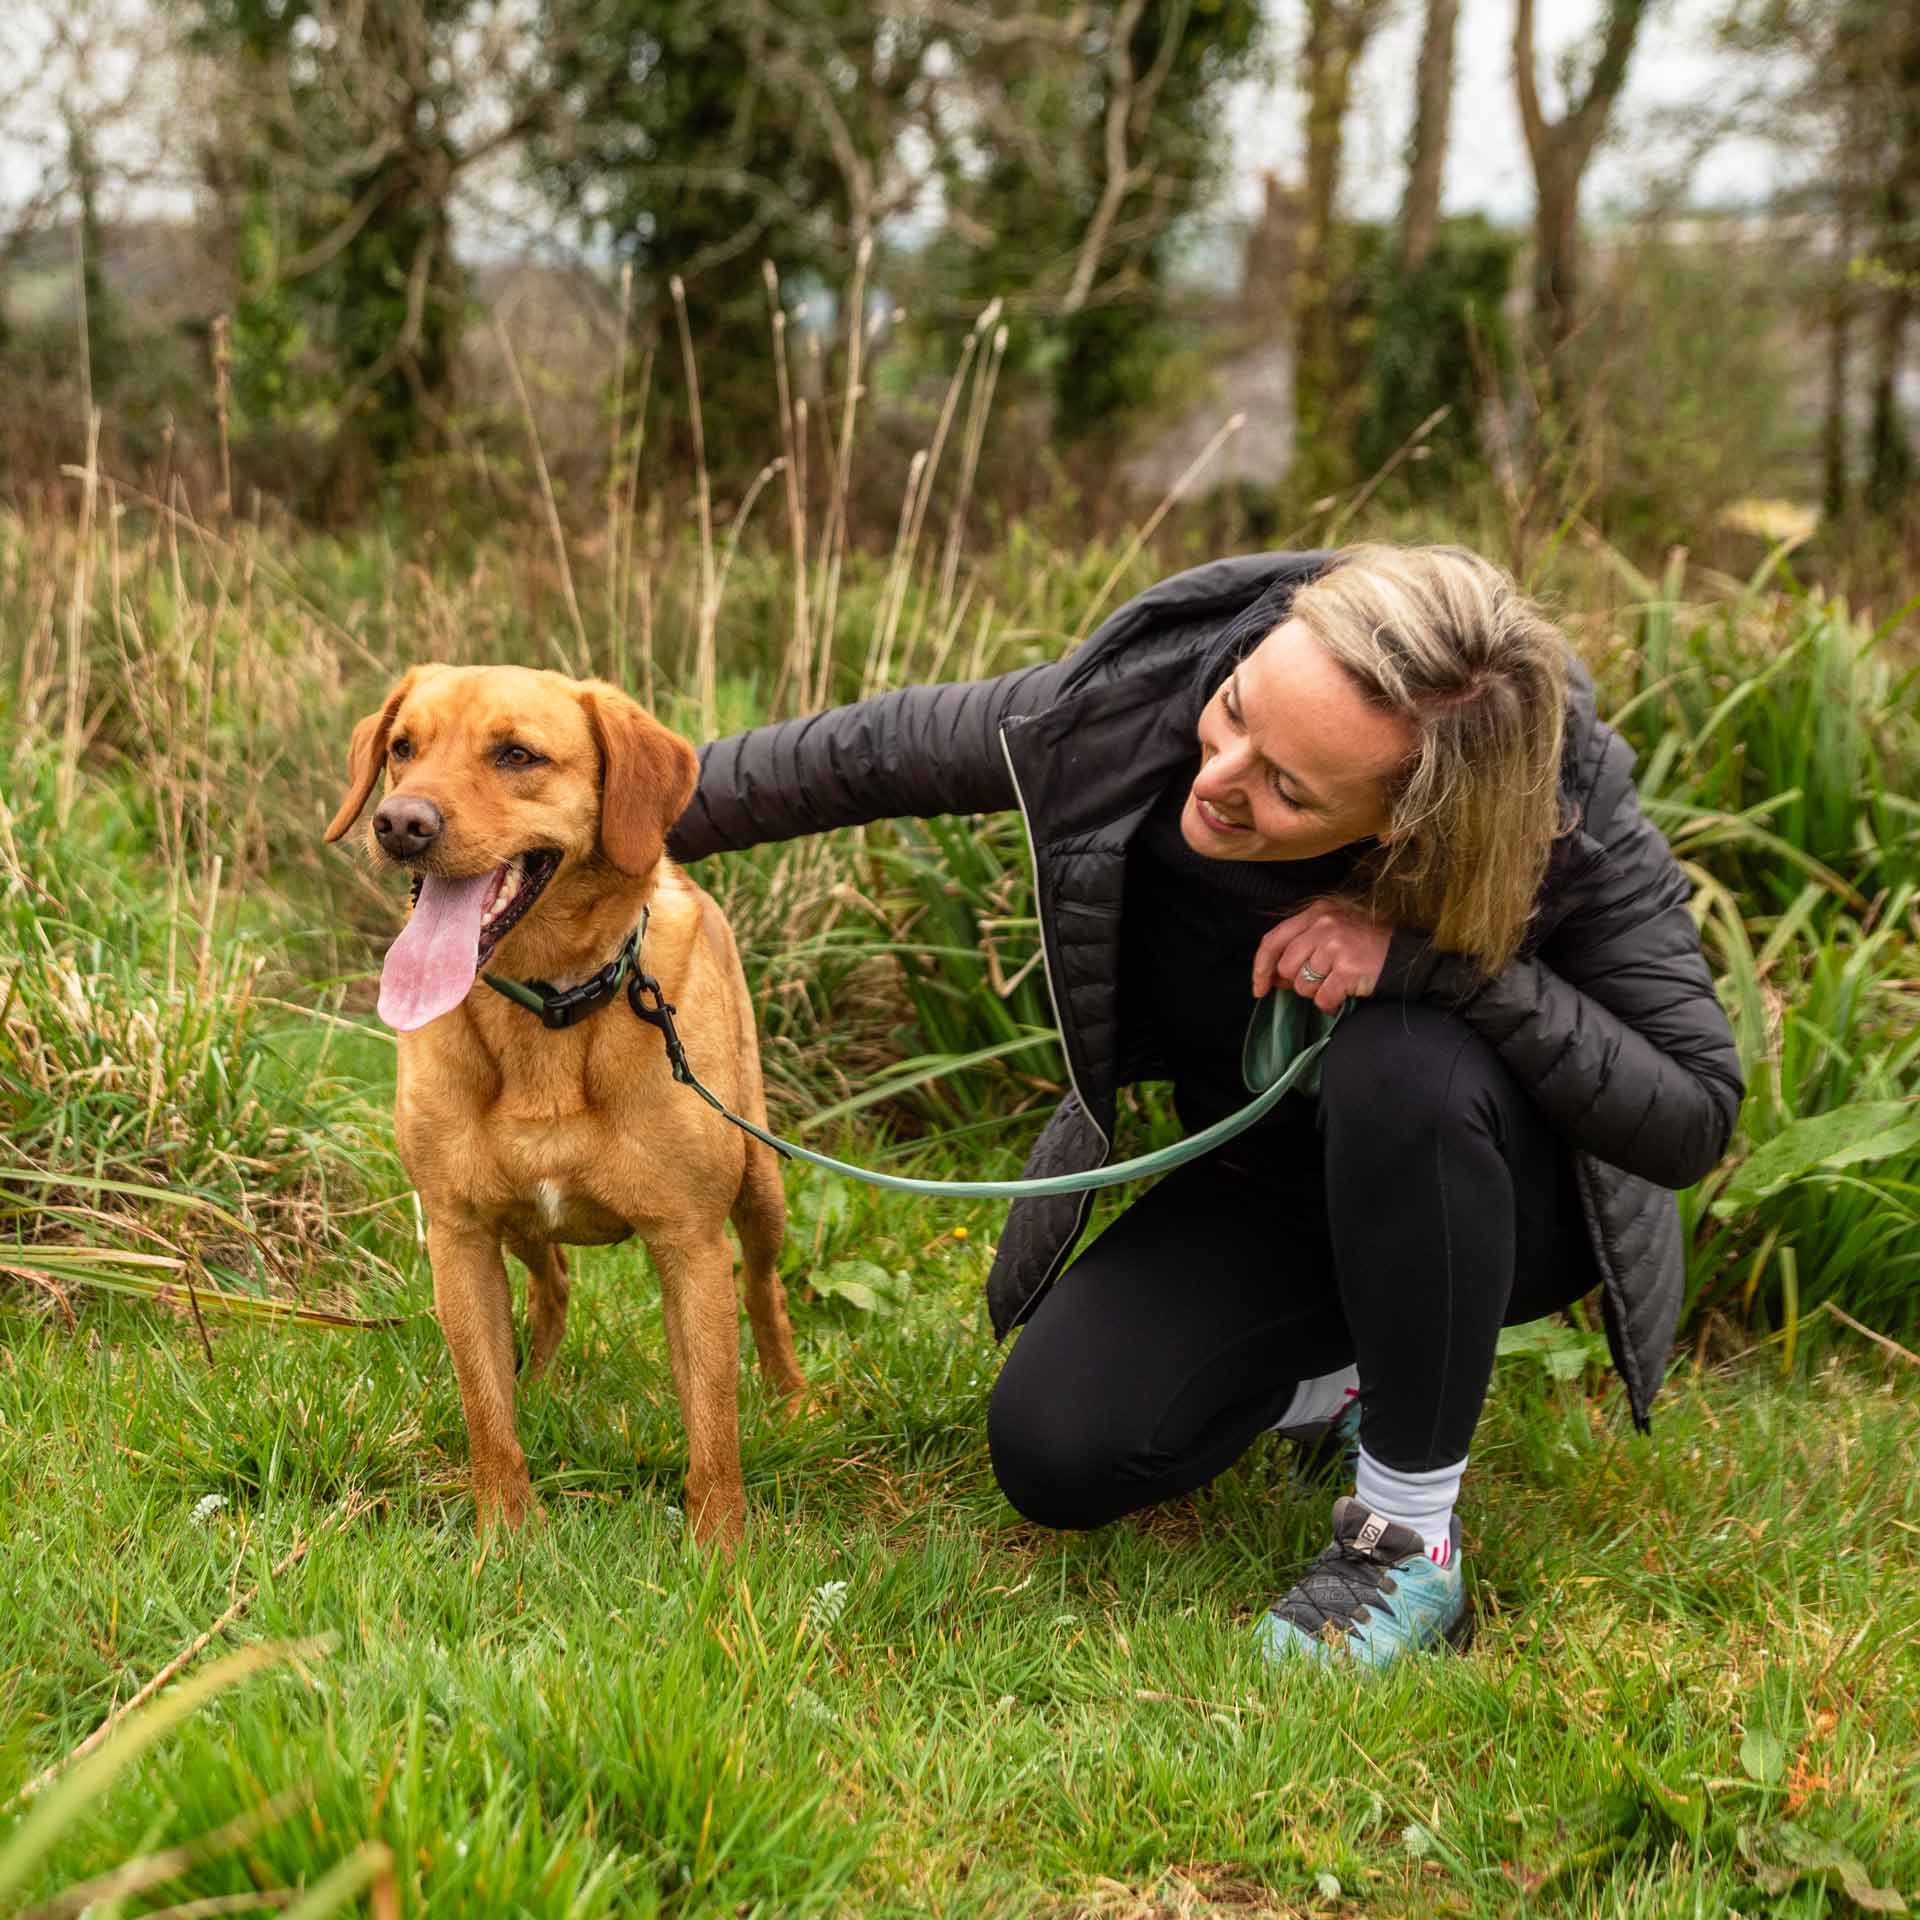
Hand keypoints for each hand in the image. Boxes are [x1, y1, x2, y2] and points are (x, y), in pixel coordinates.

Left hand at [1253, 901, 1392, 1014]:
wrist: (1405, 954)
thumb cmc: (1364, 945)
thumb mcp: (1331, 932)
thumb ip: (1300, 948)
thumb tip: (1271, 977)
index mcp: (1316, 913)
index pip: (1273, 940)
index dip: (1261, 967)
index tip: (1259, 987)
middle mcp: (1324, 925)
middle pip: (1286, 966)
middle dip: (1298, 982)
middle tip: (1320, 981)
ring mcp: (1336, 946)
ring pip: (1303, 985)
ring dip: (1317, 992)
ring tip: (1337, 983)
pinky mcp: (1348, 969)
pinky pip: (1322, 998)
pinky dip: (1330, 1004)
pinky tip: (1343, 996)